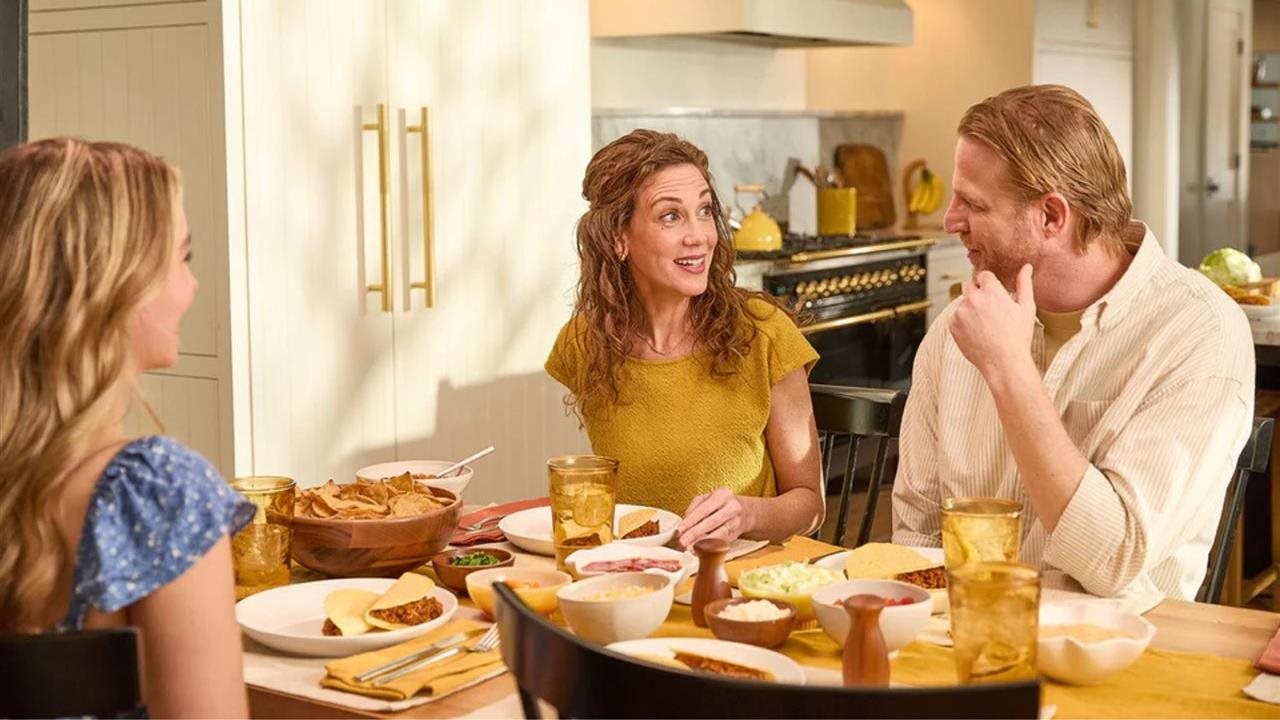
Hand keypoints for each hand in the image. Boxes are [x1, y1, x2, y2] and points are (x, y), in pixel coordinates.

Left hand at [676, 488, 751, 548]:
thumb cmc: (722, 504)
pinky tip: (700, 550)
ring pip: (718, 535)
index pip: (703, 509)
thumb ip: (694, 508)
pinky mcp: (736, 534)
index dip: (690, 521)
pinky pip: (722, 542)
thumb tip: (685, 522)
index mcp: (723, 495)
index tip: (680, 530)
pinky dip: (710, 547)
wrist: (745, 511)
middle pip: (711, 523)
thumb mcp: (707, 498)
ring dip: (702, 543)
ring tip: (690, 548)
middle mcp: (732, 507)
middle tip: (682, 542)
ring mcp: (736, 522)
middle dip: (695, 534)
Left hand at [949, 264, 1036, 379]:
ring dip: (970, 307)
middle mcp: (973, 299)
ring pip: (963, 302)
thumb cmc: (1018, 336)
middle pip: (970, 285)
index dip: (989, 283)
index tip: (994, 294)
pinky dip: (963, 321)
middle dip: (978, 292)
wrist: (1004, 363)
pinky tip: (977, 332)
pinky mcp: (952, 325)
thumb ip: (1024, 284)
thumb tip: (1026, 266)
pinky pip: (955, 317)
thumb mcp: (1026, 308)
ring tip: (985, 324)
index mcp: (991, 291)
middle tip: (990, 309)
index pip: (983, 275)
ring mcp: (960, 312)